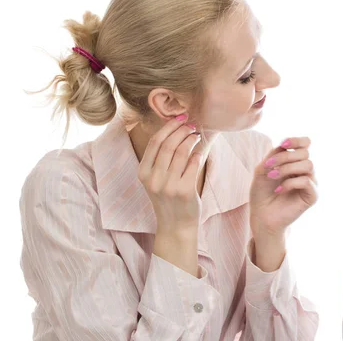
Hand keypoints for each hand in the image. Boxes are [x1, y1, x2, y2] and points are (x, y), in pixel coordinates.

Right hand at [137, 115, 202, 235]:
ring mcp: (169, 186)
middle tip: (191, 124)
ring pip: (181, 152)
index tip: (180, 117)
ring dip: (191, 139)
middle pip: (168, 144)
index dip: (169, 126)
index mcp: (143, 173)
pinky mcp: (184, 191)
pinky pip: (193, 164)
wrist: (176, 225)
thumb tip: (175, 128)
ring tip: (196, 136)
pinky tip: (199, 153)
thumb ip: (160, 159)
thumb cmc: (168, 198)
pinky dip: (197, 154)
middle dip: (181, 130)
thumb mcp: (156, 179)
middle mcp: (153, 179)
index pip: (155, 142)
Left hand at [249, 137, 317, 239]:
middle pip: (305, 153)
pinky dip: (290, 183)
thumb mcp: (263, 169)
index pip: (306, 144)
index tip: (283, 144)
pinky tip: (278, 190)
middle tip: (268, 165)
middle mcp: (305, 171)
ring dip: (286, 168)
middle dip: (285, 157)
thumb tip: (285, 145)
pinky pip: (306, 182)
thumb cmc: (262, 193)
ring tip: (271, 176)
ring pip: (308, 165)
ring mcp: (310, 183)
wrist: (261, 215)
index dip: (296, 140)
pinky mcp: (312, 196)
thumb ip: (274, 155)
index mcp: (295, 162)